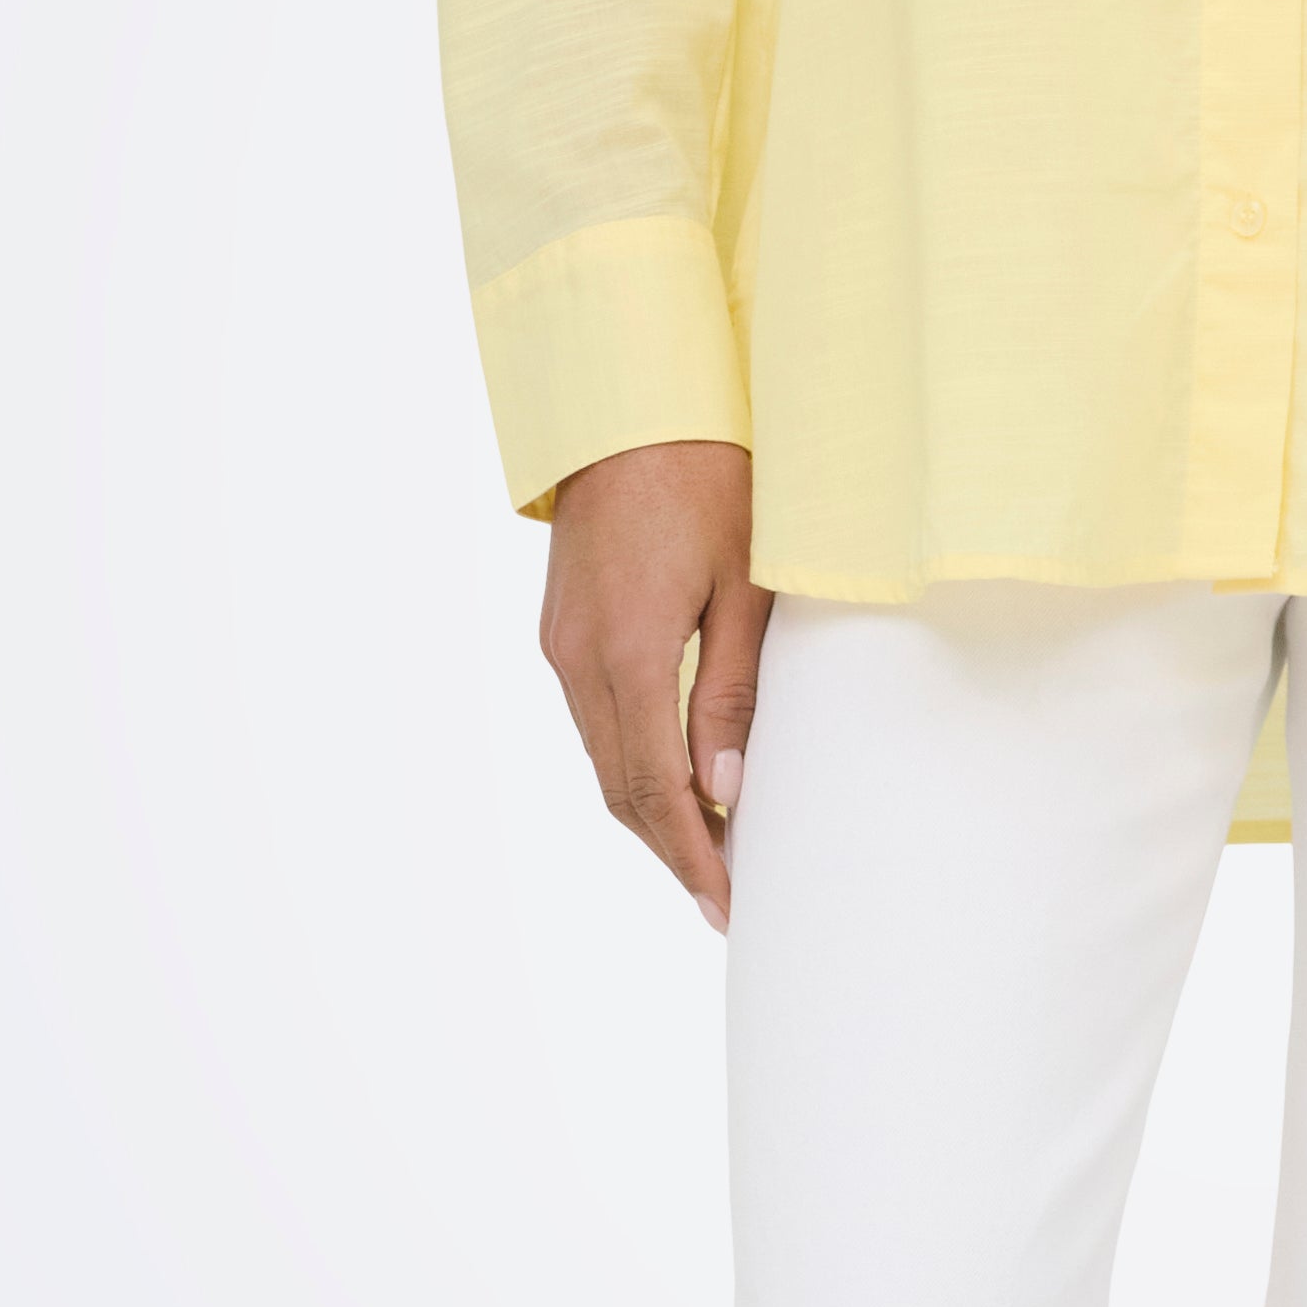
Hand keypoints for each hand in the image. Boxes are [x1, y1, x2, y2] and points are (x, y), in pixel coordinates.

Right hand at [537, 439, 767, 931]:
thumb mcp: (744, 585)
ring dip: (653, 811)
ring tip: (713, 850)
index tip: (728, 903)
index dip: (693, 855)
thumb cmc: (709, 478)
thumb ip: (730, 692)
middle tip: (727, 897)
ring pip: (603, 759)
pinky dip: (633, 763)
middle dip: (674, 849)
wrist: (631, 402)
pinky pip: (596, 720)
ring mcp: (561, 644)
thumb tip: (725, 791)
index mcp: (626, 651)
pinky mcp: (562, 629)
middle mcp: (577, 659)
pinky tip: (677, 778)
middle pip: (620, 789)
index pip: (654, 789)